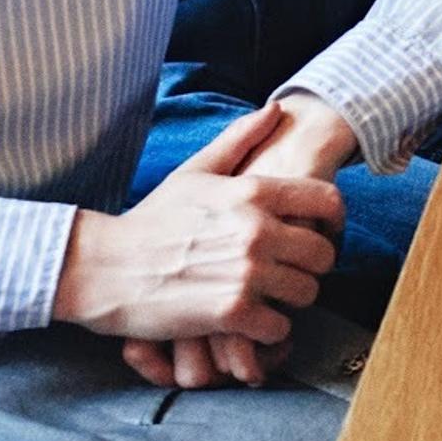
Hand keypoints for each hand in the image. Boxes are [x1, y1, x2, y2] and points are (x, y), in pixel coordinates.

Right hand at [57, 102, 342, 379]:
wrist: (106, 268)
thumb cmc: (151, 219)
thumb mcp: (195, 171)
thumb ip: (240, 138)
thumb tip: (275, 109)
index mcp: (252, 192)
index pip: (327, 201)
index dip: (334, 220)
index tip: (325, 233)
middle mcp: (256, 230)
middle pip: (323, 254)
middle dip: (312, 266)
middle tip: (294, 272)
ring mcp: (246, 273)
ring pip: (306, 293)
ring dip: (292, 300)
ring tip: (273, 298)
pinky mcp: (231, 313)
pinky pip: (279, 328)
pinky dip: (269, 332)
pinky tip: (253, 324)